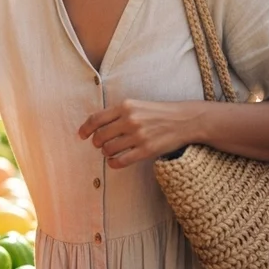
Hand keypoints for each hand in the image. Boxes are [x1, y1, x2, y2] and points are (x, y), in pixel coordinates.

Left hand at [78, 100, 201, 167]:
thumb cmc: (159, 113)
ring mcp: (138, 135)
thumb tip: (95, 125)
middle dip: (96, 142)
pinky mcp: (147, 150)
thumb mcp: (137, 105)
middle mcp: (130, 120)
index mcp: (126, 106)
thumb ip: (118, 113)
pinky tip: (115, 161)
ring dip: (106, 152)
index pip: (96, 119)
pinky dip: (114, 163)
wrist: (186, 120)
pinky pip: (121, 161)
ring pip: (109, 149)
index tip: (81, 135)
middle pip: (100, 136)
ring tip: (110, 151)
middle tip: (99, 145)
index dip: (85, 128)